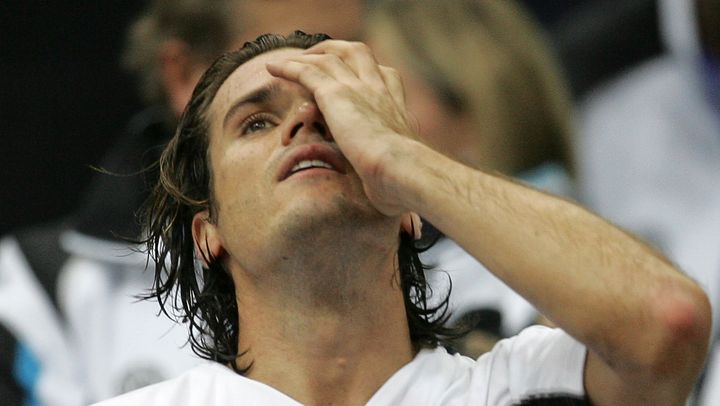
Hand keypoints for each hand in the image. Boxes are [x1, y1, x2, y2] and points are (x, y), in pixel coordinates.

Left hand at [266, 40, 420, 215]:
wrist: (403, 171)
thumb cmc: (406, 185)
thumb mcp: (400, 179)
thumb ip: (393, 181)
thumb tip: (402, 214)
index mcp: (396, 108)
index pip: (386, 77)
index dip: (370, 72)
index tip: (358, 77)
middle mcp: (379, 91)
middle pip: (358, 54)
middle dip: (338, 51)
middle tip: (320, 56)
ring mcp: (358, 89)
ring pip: (331, 57)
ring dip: (309, 56)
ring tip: (291, 60)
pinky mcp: (336, 94)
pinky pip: (306, 71)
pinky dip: (289, 66)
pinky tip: (272, 68)